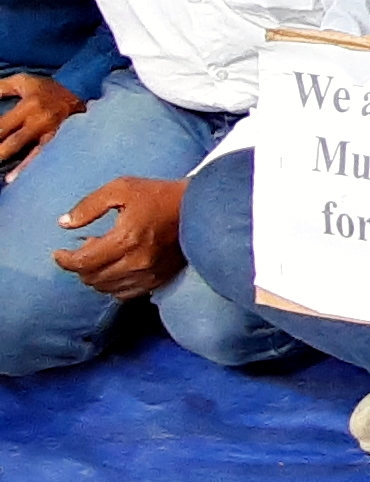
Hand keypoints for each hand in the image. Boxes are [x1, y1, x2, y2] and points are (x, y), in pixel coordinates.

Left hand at [0, 73, 85, 172]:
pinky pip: (42, 157)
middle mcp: (40, 122)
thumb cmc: (45, 88)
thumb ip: (0, 88)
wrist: (80, 92)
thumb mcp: (21, 82)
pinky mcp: (59, 142)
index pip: (2, 126)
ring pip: (27, 154)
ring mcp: (51, 134)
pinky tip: (12, 178)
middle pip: (12, 143)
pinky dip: (27, 168)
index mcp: (29, 106)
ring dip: (10, 163)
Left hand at [51, 177, 186, 299]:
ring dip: (95, 276)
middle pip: (92, 278)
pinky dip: (113, 286)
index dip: (64, 260)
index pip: (82, 262)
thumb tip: (64, 223)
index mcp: (125, 239)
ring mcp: (148, 274)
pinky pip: (125, 294)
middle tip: (83, 249)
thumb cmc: (159, 195)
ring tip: (99, 258)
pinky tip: (115, 270)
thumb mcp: (122, 188)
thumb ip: (89, 206)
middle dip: (80, 266)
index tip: (58, 253)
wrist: (200, 207)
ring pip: (106, 288)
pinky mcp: (159, 279)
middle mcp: (136, 262)